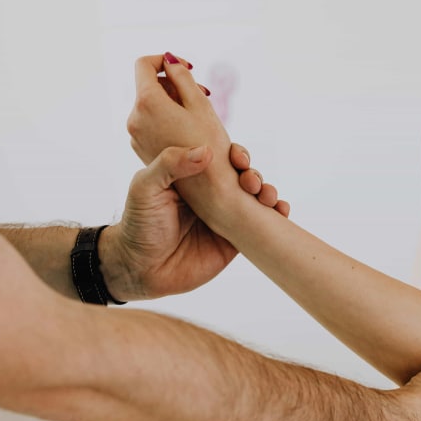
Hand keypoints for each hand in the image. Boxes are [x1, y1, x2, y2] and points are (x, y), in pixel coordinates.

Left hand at [100, 144, 289, 300]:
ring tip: (267, 196)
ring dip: (268, 190)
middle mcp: (212, 194)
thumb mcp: (146, 187)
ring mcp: (225, 217)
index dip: (234, 153)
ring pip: (256, 197)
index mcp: (192, 176)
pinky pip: (262, 224)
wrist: (141, 269)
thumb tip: (206, 151)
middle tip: (250, 182)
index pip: (220, 156)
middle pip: (243, 175)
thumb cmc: (139, 225)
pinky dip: (277, 214)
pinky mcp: (235, 240)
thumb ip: (170, 164)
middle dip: (253, 173)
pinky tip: (281, 210)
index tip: (237, 156)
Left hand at [127, 53, 228, 164]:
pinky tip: (192, 133)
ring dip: (177, 103)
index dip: (168, 60)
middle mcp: (136, 118)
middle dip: (177, 84)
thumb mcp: (200, 108)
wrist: (198, 199)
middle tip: (203, 96)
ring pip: (154, 105)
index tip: (189, 70)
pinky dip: (171, 119)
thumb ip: (183, 79)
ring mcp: (137, 135)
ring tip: (200, 117)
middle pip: (151, 85)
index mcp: (147, 104)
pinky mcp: (143, 149)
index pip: (145, 64)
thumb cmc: (209, 153)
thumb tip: (170, 61)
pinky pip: (154, 123)